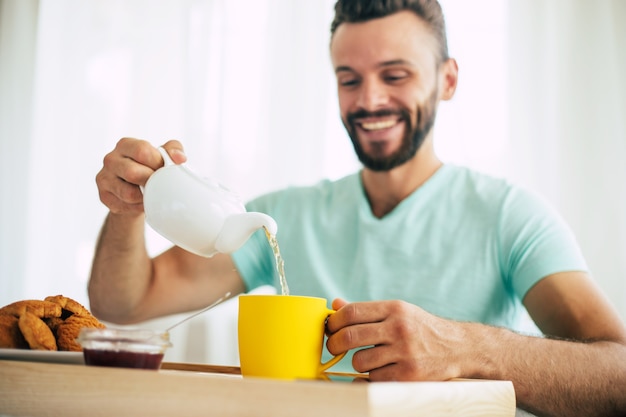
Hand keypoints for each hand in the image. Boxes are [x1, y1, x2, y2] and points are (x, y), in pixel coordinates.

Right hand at [96, 138, 186, 213]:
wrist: (136, 190)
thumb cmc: (151, 168)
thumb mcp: (164, 154)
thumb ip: (174, 150)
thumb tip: (180, 159)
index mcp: (125, 144)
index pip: (142, 151)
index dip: (157, 162)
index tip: (164, 169)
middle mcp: (110, 159)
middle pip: (133, 173)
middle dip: (151, 181)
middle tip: (159, 183)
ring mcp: (104, 178)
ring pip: (129, 193)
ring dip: (145, 196)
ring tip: (151, 192)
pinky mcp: (104, 196)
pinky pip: (125, 206)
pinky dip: (138, 206)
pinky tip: (142, 201)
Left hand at [326, 298, 463, 381]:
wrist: (458, 347)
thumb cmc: (421, 328)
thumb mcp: (398, 312)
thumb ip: (366, 311)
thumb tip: (335, 304)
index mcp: (394, 308)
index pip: (352, 312)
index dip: (334, 321)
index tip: (329, 328)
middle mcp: (399, 328)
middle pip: (350, 336)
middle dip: (334, 344)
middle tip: (332, 347)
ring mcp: (405, 352)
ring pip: (360, 361)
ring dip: (358, 362)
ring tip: (368, 359)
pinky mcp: (409, 375)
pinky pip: (374, 378)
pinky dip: (373, 377)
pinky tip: (383, 370)